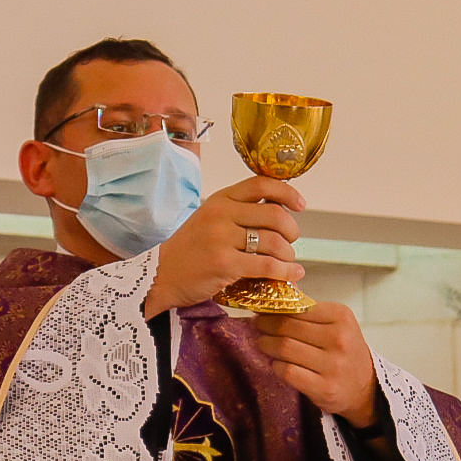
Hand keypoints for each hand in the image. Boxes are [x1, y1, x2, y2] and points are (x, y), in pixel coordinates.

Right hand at [146, 176, 305, 315]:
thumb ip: (238, 213)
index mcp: (220, 199)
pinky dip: (286, 271)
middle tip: (292, 241)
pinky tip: (293, 274)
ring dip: (289, 255)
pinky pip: (268, 265)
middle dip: (292, 230)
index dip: (287, 193)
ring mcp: (222, 239)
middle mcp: (221, 214)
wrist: (160, 276)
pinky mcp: (225, 264)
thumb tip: (280, 213)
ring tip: (287, 262)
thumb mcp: (209, 219)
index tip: (300, 205)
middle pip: (275, 215)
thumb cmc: (189, 250)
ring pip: (274, 242)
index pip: (261, 184)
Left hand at [254, 302, 378, 427]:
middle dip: (266, 325)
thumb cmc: (345, 351)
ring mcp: (333, 365)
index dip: (275, 308)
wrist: (365, 387)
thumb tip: (272, 299)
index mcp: (341, 316)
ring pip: (285, 349)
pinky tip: (276, 363)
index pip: (298, 308)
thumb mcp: (337, 324)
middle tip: (257, 325)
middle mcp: (340, 339)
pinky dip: (277, 366)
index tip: (263, 310)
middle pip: (288, 327)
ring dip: (266, 345)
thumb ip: (309, 312)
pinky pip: (288, 372)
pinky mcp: (324, 388)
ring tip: (262, 343)